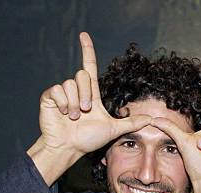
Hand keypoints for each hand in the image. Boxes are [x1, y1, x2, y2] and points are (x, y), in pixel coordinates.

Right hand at [37, 32, 150, 158]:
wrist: (68, 147)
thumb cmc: (88, 140)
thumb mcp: (113, 129)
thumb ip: (131, 123)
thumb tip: (151, 119)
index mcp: (90, 94)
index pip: (89, 67)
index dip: (87, 51)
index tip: (84, 35)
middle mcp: (76, 90)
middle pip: (82, 75)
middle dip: (85, 95)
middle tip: (85, 112)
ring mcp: (62, 93)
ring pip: (70, 84)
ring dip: (74, 103)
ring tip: (73, 117)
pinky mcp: (49, 97)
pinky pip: (57, 90)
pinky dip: (63, 103)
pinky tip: (63, 114)